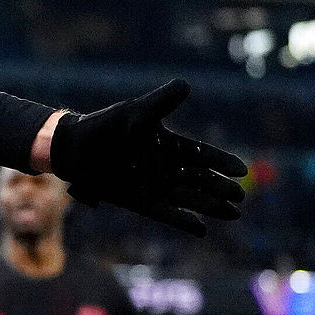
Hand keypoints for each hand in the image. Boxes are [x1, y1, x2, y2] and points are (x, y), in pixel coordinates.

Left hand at [47, 81, 246, 235]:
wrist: (74, 149)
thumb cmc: (105, 127)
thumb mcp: (136, 113)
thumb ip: (161, 102)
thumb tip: (186, 85)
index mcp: (168, 145)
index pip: (201, 155)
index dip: (220, 162)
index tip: (240, 169)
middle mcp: (165, 167)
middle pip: (199, 180)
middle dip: (220, 188)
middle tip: (240, 195)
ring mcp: (153, 186)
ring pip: (187, 198)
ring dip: (209, 206)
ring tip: (232, 214)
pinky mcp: (138, 202)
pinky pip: (164, 213)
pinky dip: (181, 220)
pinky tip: (201, 229)